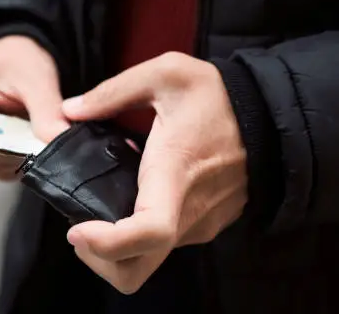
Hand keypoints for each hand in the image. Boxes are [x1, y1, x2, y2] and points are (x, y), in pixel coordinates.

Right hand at [0, 36, 69, 179]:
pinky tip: (25, 140)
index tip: (37, 145)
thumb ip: (47, 111)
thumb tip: (59, 139)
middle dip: (15, 152)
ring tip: (32, 133)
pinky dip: (14, 159)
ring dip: (16, 156)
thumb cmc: (16, 60)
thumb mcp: (36, 79)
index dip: (6, 147)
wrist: (12, 61)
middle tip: (43, 139)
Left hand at [62, 52, 247, 293]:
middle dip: (98, 259)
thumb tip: (71, 110)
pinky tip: (132, 199)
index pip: (149, 230)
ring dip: (114, 246)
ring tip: (100, 208)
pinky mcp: (204, 225)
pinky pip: (163, 244)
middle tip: (78, 227)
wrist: (272, 119)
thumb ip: (112, 92)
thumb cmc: (220, 97)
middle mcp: (188, 210)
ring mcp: (199, 224)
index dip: (107, 244)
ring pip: (146, 259)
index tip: (76, 231)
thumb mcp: (166, 74)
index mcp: (175, 172)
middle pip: (136, 269)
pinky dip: (137, 235)